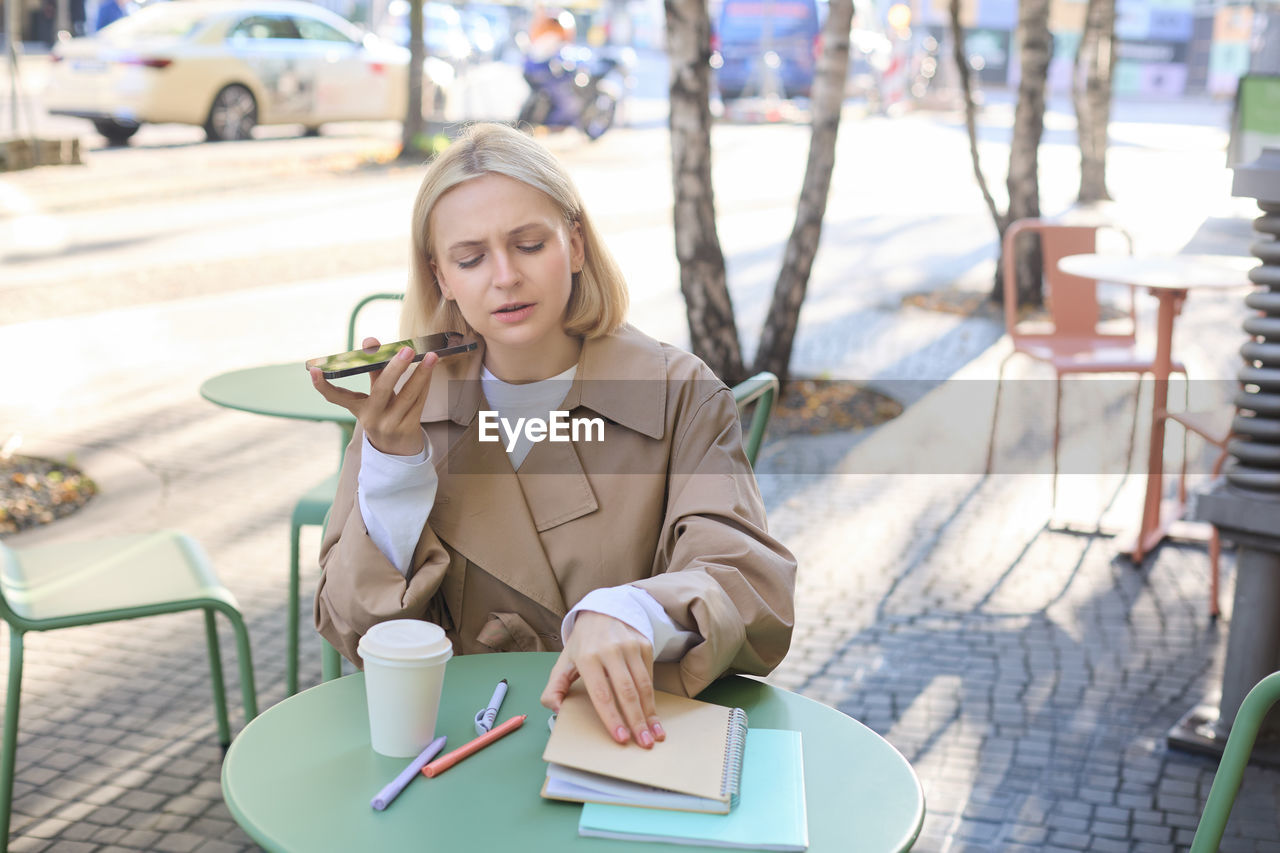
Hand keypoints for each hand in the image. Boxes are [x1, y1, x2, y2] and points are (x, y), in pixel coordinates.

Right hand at [309, 337, 435, 456]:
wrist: (397, 451)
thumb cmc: (384, 413)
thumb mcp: (374, 397)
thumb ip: (374, 370)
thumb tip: (370, 340)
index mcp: (358, 408)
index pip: (336, 397)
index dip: (322, 384)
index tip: (313, 370)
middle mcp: (371, 417)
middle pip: (382, 390)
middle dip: (395, 368)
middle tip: (406, 350)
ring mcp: (391, 424)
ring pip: (408, 395)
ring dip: (421, 374)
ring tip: (431, 356)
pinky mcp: (409, 428)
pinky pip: (419, 402)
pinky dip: (426, 384)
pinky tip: (431, 369)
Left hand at [540, 612, 664, 748]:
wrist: (602, 611)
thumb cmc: (582, 644)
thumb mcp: (563, 662)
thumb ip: (554, 688)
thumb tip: (556, 710)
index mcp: (587, 657)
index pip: (602, 694)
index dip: (612, 718)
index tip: (621, 738)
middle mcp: (610, 650)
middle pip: (627, 692)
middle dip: (637, 721)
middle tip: (645, 743)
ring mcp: (630, 646)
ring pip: (643, 685)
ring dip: (650, 713)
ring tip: (655, 734)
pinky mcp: (644, 644)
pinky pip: (650, 675)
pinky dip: (652, 697)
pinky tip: (653, 714)